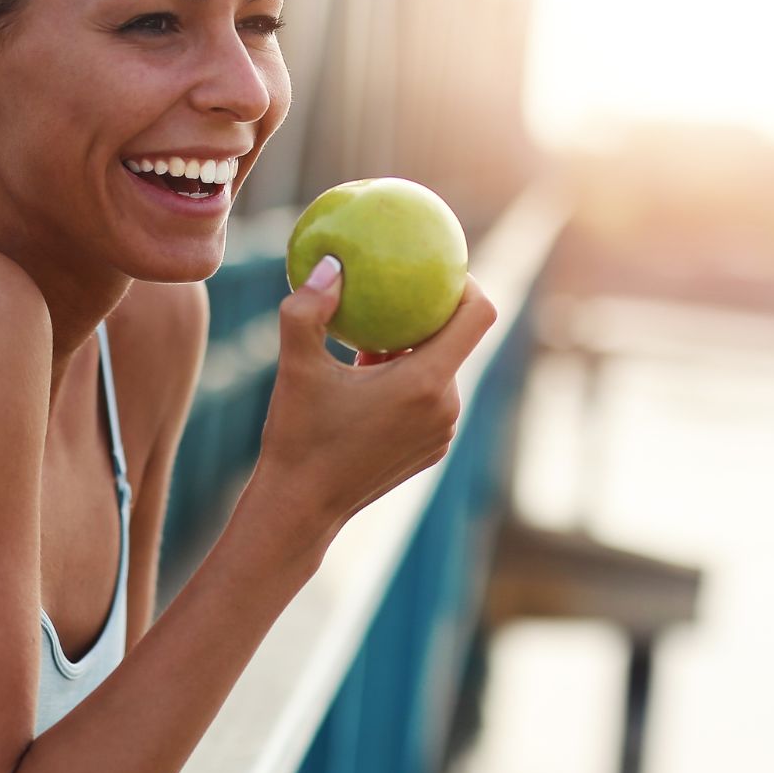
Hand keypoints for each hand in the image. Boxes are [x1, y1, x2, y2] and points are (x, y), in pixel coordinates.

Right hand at [256, 266, 497, 532]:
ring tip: (367, 347)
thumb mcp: (296, 366)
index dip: (466, 283)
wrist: (301, 508)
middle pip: (456, 342)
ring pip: (441, 372)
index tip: (436, 270)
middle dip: (425, 318)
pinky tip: (366, 383)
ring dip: (412, 353)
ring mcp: (442, 433)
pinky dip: (408, 384)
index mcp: (425, 382)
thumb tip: (332, 264)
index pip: (477, 315)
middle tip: (386, 300)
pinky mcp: (432, 450)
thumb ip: (308, 308)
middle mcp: (445, 408)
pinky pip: (430, 401)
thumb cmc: (298, 436)